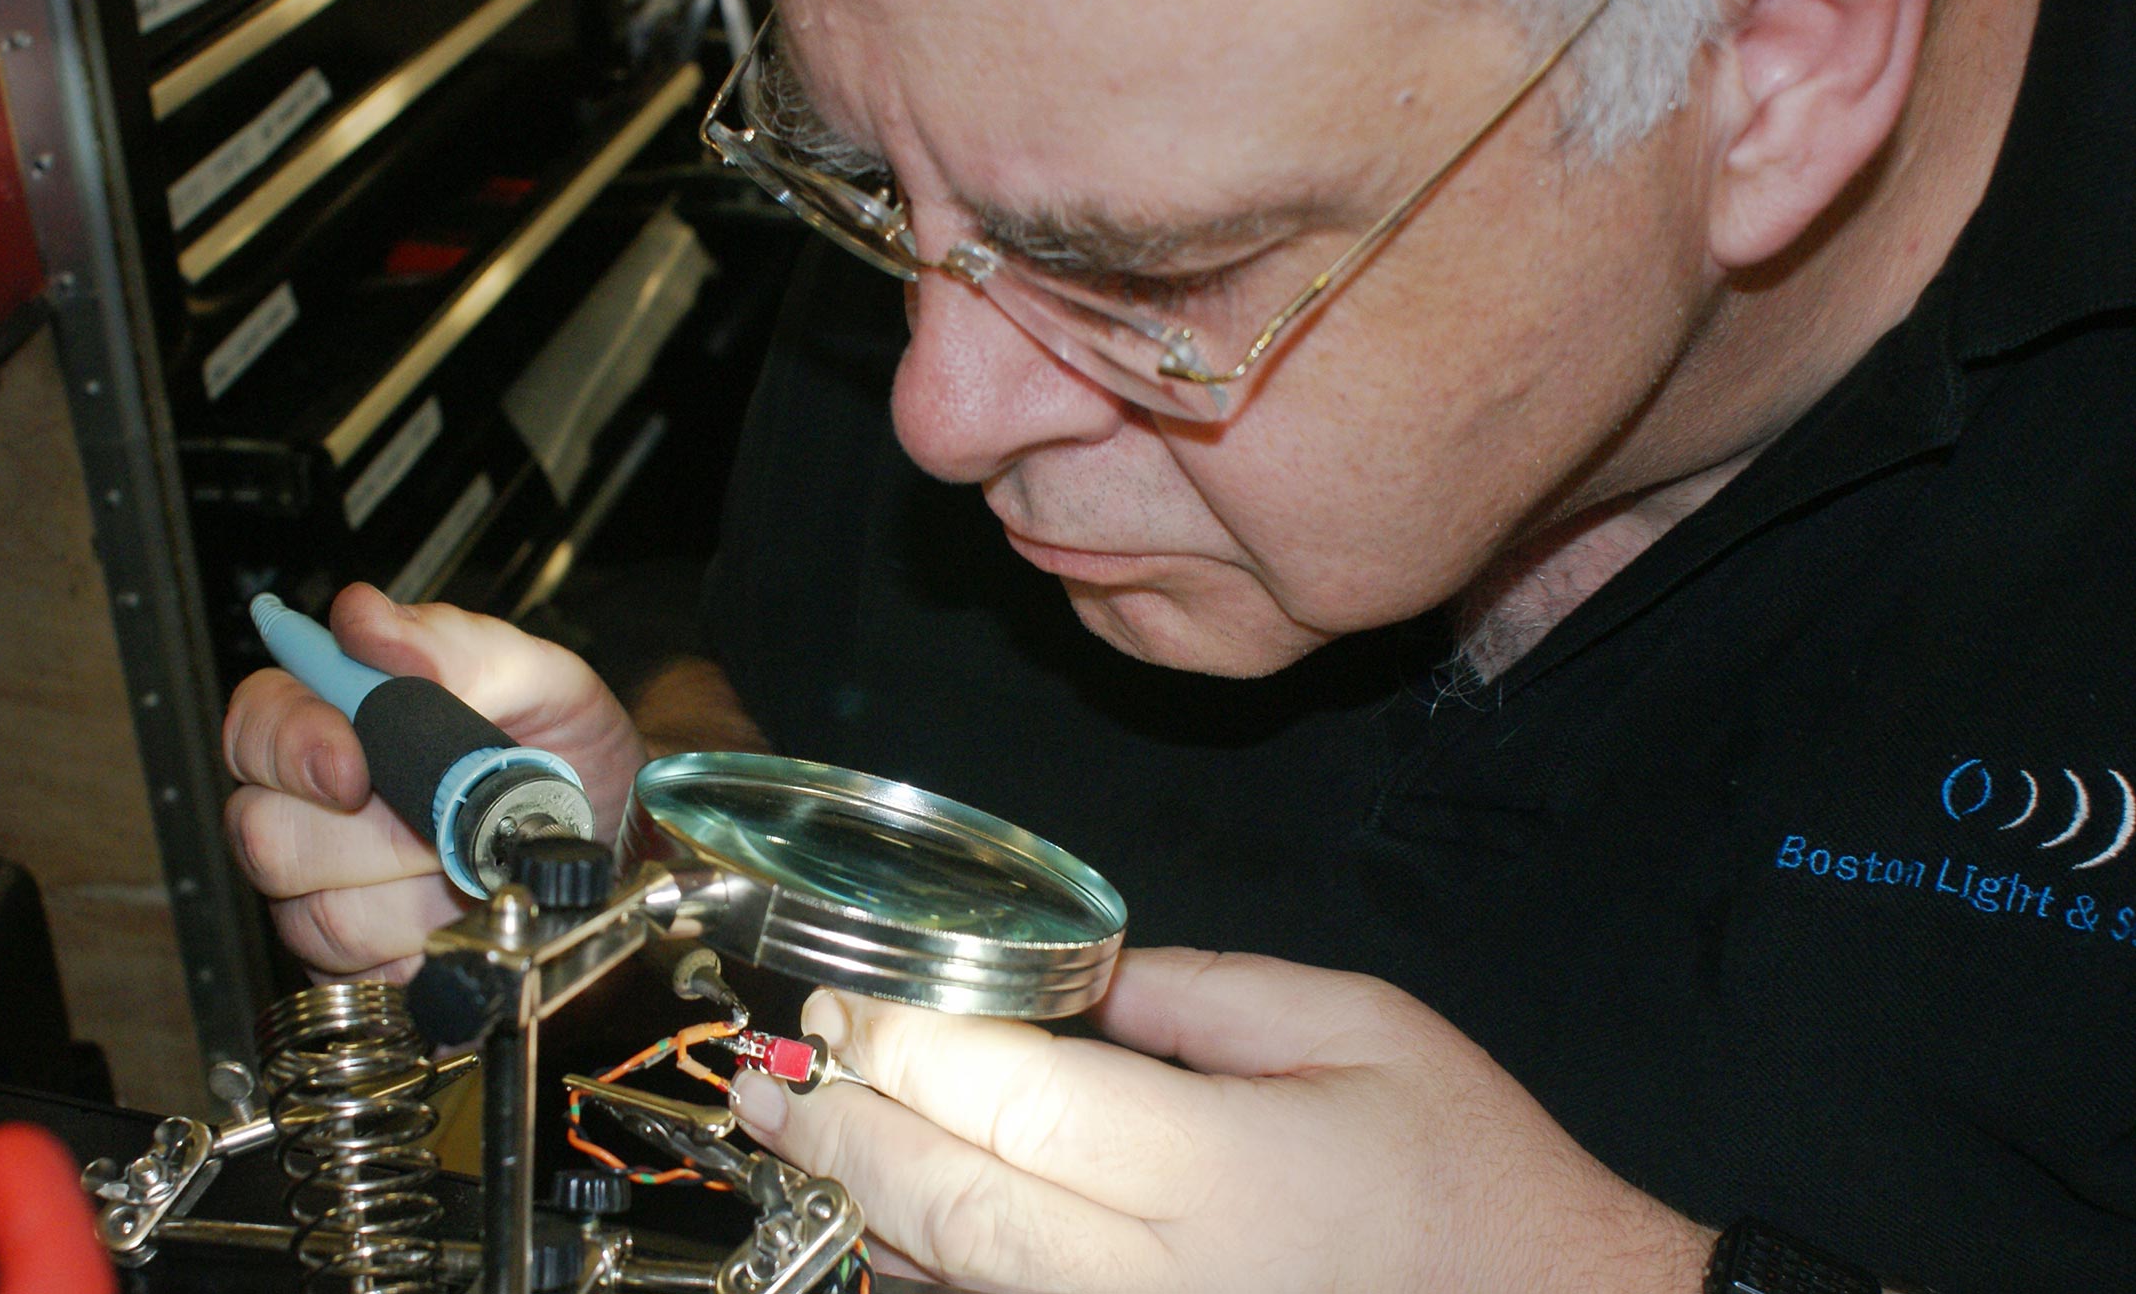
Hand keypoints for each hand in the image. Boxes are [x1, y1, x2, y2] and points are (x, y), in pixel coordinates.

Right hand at [222, 583, 646, 981]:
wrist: (622, 838)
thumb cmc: (569, 751)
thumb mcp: (542, 680)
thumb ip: (457, 645)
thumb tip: (363, 620)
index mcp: (338, 721)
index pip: (254, 724)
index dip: (290, 745)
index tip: (351, 766)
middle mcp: (313, 809)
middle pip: (264, 832)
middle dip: (372, 836)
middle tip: (452, 826)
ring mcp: (327, 893)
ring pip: (318, 915)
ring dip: (415, 896)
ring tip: (477, 868)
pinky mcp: (361, 967)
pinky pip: (365, 978)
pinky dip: (428, 952)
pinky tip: (468, 919)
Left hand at [728, 948, 1711, 1293]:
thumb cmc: (1472, 1178)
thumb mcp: (1359, 1028)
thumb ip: (1197, 992)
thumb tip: (1065, 977)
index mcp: (1213, 1170)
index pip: (1004, 1095)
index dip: (901, 1042)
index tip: (845, 1003)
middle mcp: (1156, 1280)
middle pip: (945, 1201)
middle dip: (838, 1131)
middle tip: (766, 1079)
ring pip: (952, 1288)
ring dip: (857, 1215)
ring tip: (793, 1146)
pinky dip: (927, 1286)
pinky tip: (884, 1243)